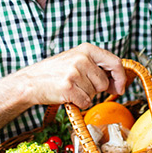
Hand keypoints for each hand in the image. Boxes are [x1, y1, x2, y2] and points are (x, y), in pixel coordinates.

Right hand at [1, 43, 126, 108]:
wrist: (30, 81)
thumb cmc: (55, 72)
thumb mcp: (77, 60)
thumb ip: (98, 67)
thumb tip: (119, 83)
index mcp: (86, 49)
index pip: (115, 62)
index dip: (120, 78)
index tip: (120, 88)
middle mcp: (82, 58)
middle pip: (104, 83)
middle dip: (95, 89)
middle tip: (79, 84)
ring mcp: (74, 72)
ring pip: (95, 94)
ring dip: (85, 95)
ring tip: (71, 87)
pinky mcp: (68, 87)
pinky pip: (86, 102)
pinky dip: (79, 103)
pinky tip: (68, 95)